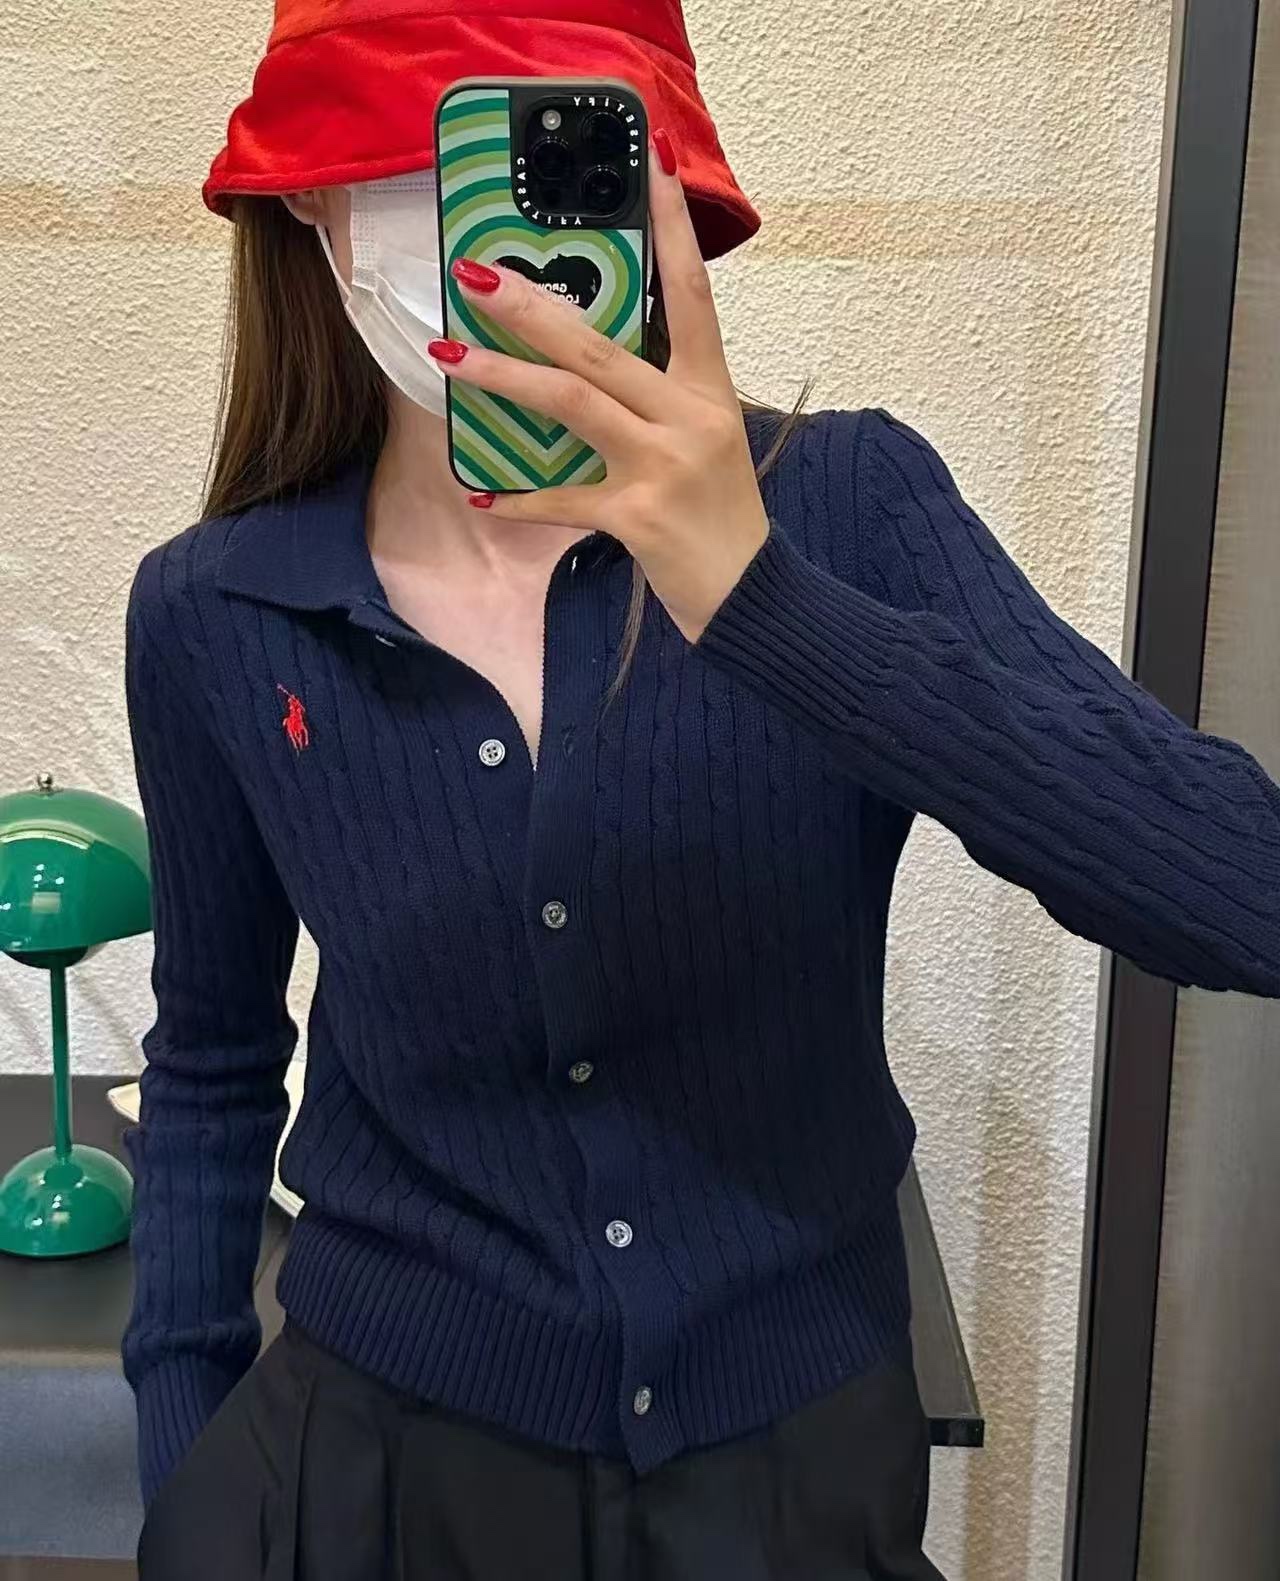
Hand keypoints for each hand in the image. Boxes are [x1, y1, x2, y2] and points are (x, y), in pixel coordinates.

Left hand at [426, 130, 769, 643]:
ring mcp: (663, 466)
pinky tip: (479, 492)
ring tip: (448, 358)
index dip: (672, 229)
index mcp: (710, 392)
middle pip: (601, 345)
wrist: (753, 600)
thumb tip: (597, 367)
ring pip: (573, 403)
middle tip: (475, 273)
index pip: (695, 294)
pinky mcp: (637, 517)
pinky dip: (518, 500)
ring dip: (503, 378)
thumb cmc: (725, 520)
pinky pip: (563, 501)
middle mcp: (689, 418)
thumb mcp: (710, 444)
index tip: (650, 166)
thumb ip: (662, 402)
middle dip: (532, 306)